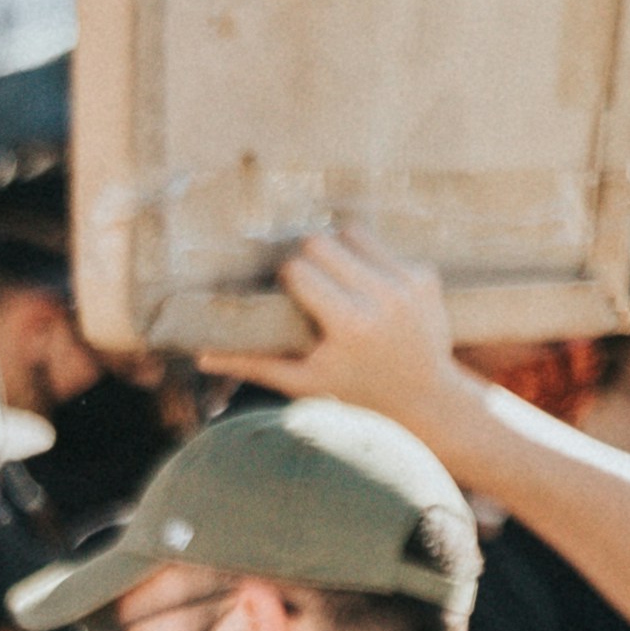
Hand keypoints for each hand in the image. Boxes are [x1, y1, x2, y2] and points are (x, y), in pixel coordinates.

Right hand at [203, 226, 472, 436]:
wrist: (427, 397)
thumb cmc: (356, 391)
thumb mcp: (303, 381)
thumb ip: (255, 363)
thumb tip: (202, 355)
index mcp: (349, 324)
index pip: (299, 270)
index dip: (287, 278)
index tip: (288, 293)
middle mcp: (381, 298)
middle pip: (322, 243)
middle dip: (309, 258)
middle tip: (310, 282)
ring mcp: (407, 284)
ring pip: (353, 233)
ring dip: (339, 250)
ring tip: (337, 278)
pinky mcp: (425, 276)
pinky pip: (383, 246)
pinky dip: (370, 262)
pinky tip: (372, 290)